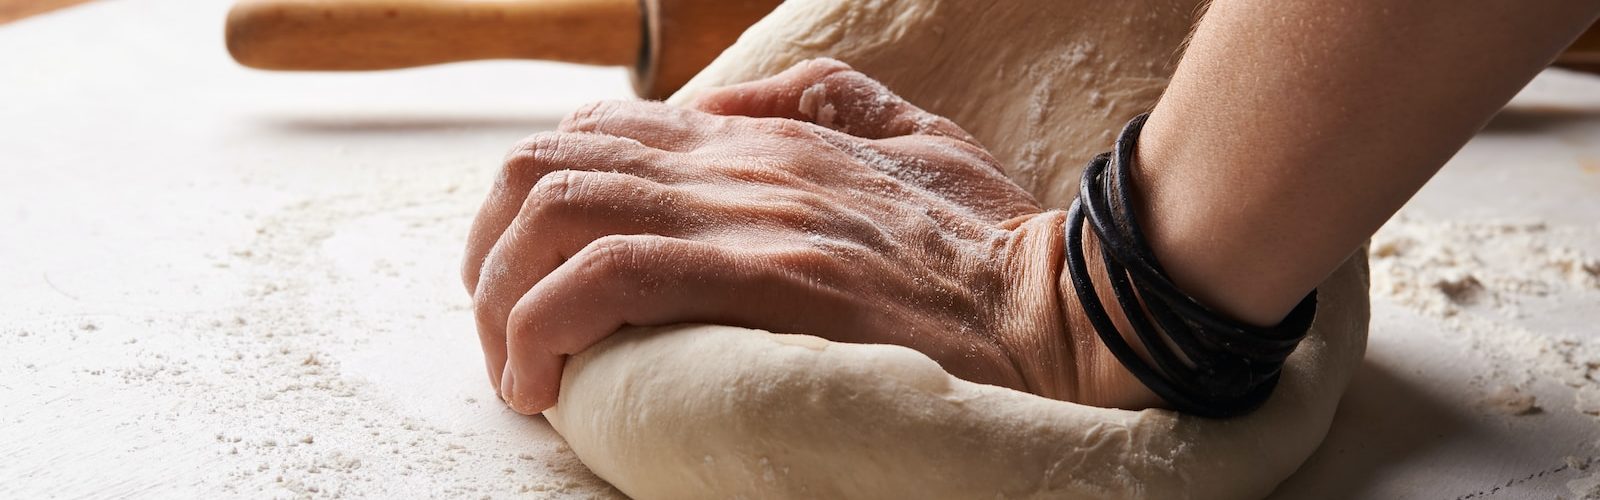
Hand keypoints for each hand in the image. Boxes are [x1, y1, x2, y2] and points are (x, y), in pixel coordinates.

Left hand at [462, 59, 1150, 413]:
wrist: (1061, 307)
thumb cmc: (992, 244)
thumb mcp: (914, 137)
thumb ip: (826, 101)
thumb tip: (730, 101)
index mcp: (761, 139)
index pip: (598, 132)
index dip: (535, 201)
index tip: (532, 281)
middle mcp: (736, 162)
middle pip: (547, 164)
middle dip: (490, 251)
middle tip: (503, 332)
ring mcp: (745, 214)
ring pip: (555, 212)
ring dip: (502, 296)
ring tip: (516, 369)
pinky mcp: (762, 277)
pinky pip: (604, 278)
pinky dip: (544, 326)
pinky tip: (544, 382)